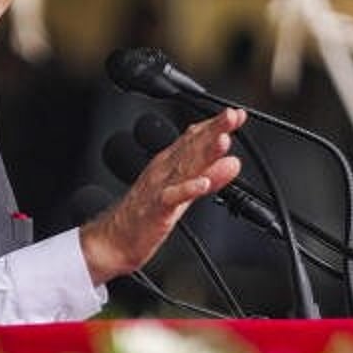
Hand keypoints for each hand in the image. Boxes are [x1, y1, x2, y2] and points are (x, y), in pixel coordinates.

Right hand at [79, 107, 245, 284]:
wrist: (114, 238)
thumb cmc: (148, 213)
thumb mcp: (184, 192)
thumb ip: (209, 175)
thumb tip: (234, 161)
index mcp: (169, 162)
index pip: (194, 138)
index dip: (216, 125)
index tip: (238, 114)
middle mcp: (164, 169)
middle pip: (192, 146)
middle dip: (213, 130)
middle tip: (232, 116)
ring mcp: (159, 187)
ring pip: (185, 167)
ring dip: (205, 153)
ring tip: (224, 140)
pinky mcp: (156, 209)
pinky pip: (172, 197)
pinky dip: (187, 189)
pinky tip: (203, 183)